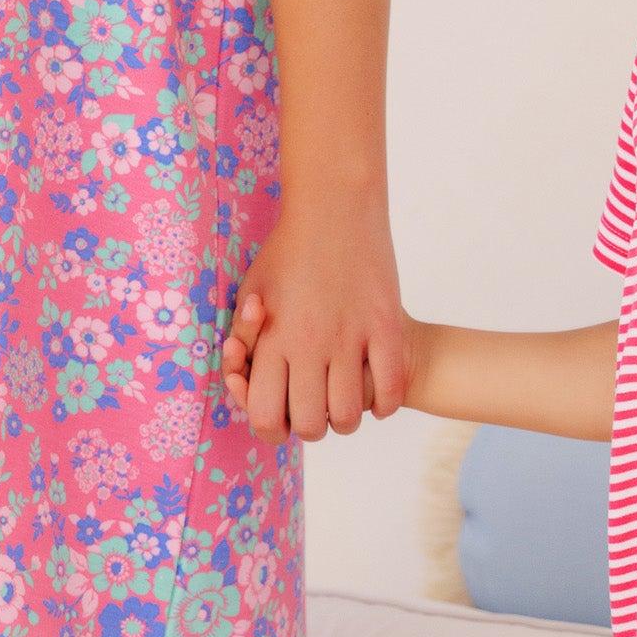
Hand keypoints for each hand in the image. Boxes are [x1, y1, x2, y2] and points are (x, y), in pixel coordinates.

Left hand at [222, 201, 404, 442]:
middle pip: (310, 425)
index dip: (272, 427)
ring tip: (346, 401)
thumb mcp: (250, 291)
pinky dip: (385, 404)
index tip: (281, 412)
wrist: (334, 208)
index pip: (266, 417)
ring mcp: (351, 338)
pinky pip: (390, 390)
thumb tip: (247, 378)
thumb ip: (246, 340)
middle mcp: (309, 346)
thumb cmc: (287, 251)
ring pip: (350, 415)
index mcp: (272, 340)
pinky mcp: (385, 328)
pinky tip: (377, 395)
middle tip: (316, 407)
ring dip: (347, 418)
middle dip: (311, 426)